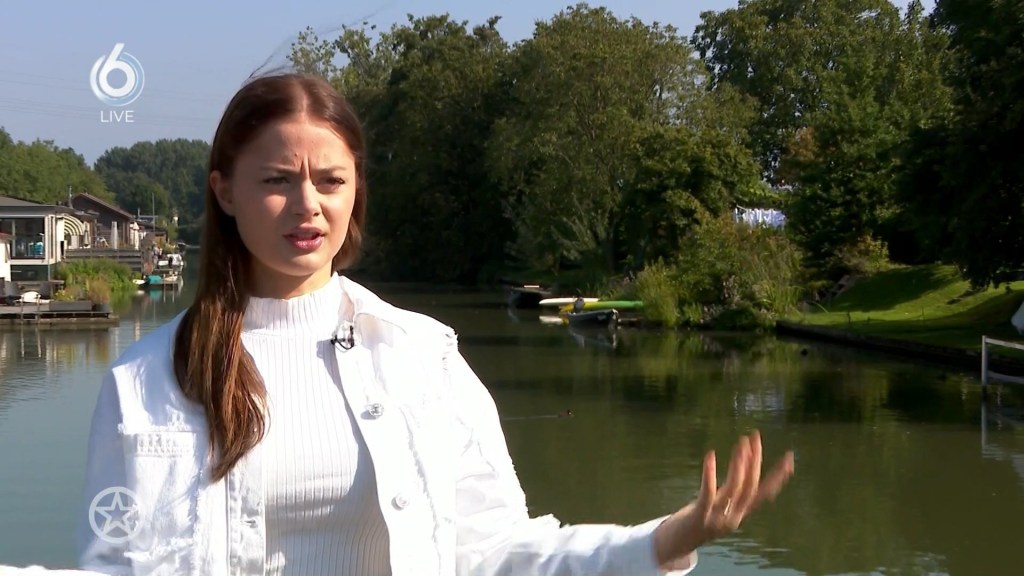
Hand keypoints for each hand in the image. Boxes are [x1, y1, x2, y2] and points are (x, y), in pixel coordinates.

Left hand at [653, 430, 794, 567]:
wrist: (677, 544)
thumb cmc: (698, 519)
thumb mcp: (719, 505)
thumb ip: (731, 492)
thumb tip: (742, 467)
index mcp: (741, 513)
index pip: (765, 493)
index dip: (778, 476)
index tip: (789, 458)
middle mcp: (735, 516)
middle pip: (750, 485)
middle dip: (754, 460)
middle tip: (755, 437)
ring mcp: (718, 517)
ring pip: (734, 488)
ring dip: (738, 463)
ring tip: (740, 443)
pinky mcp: (700, 516)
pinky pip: (708, 492)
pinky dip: (710, 473)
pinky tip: (710, 455)